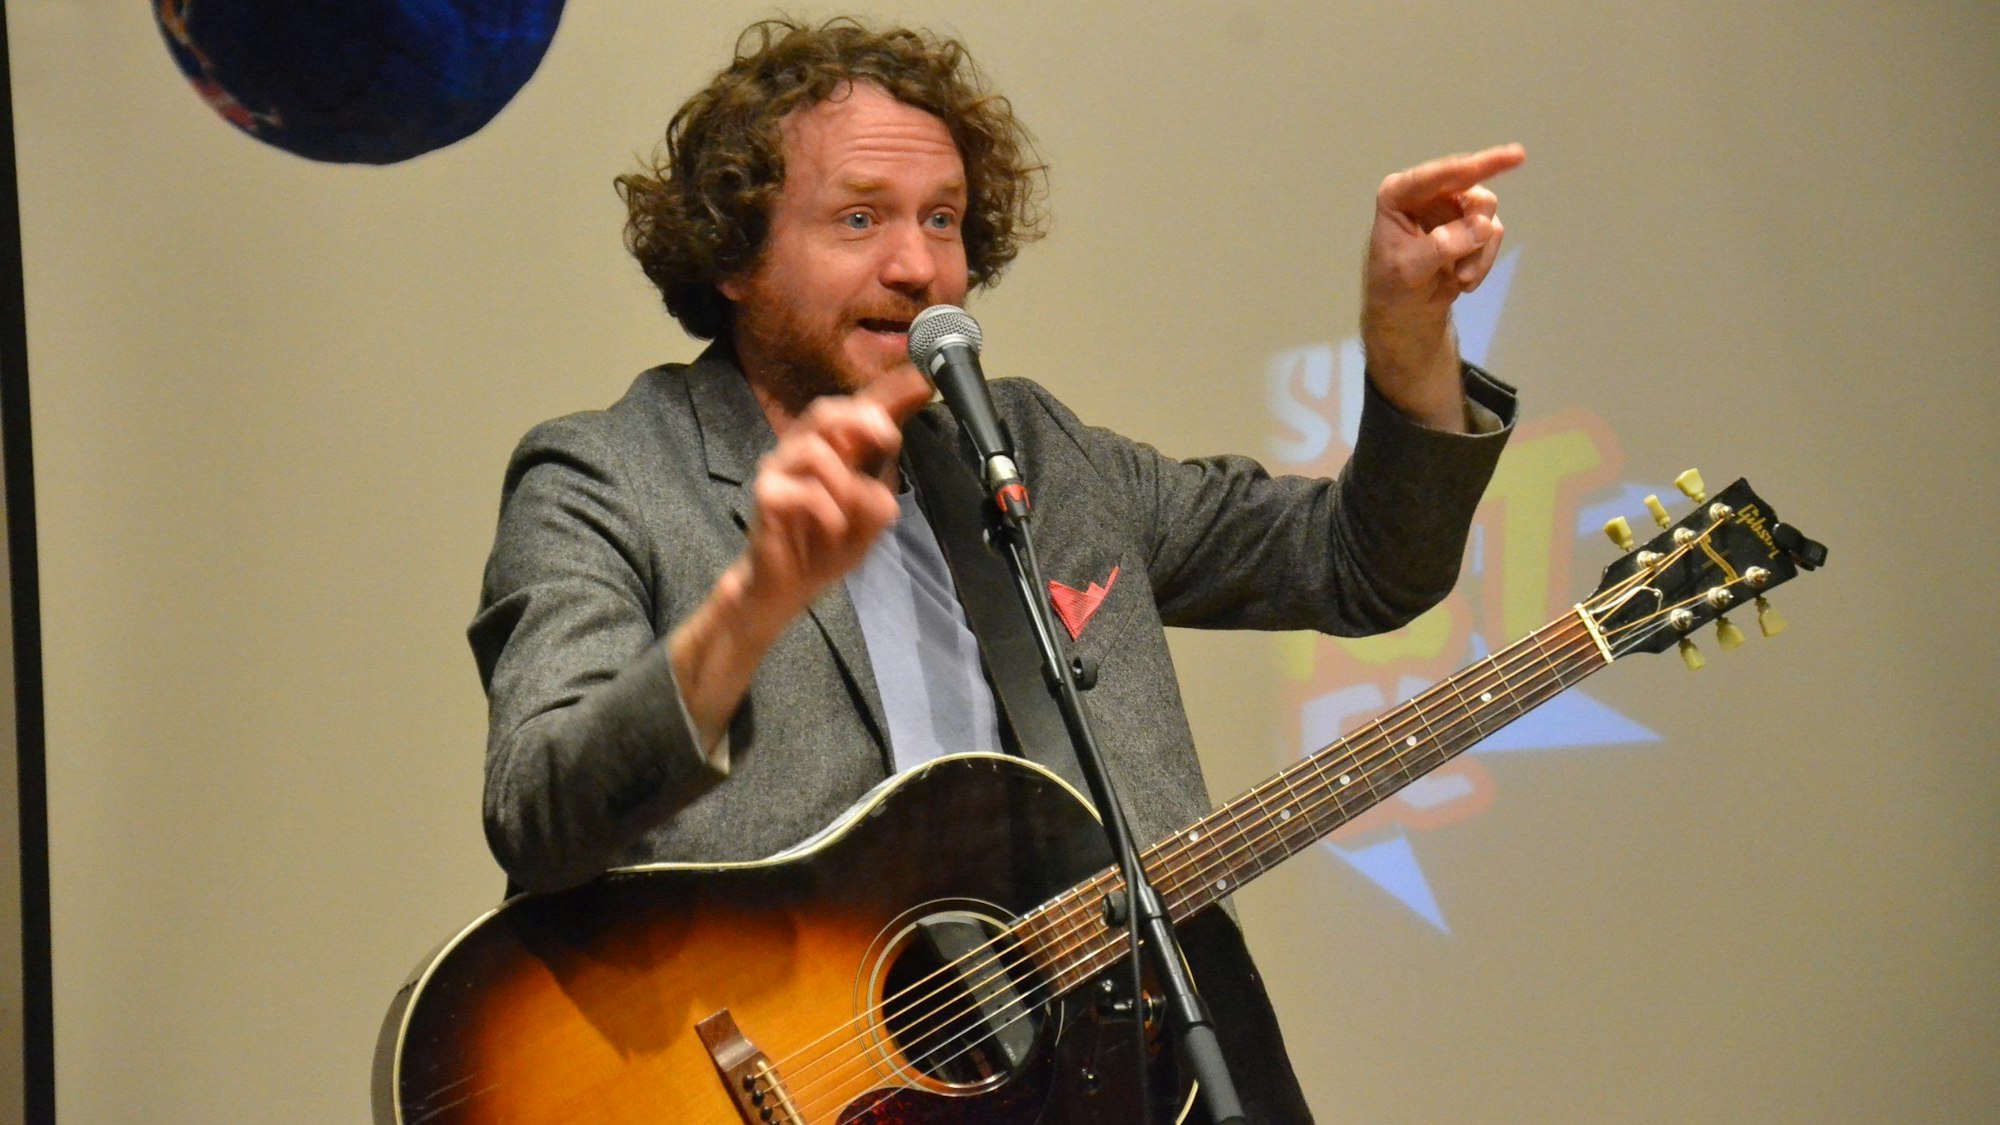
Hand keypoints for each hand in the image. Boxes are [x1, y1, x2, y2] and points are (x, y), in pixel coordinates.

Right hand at [670, 377, 931, 751]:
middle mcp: (804, 453)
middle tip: (886, 435)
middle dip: (860, 417)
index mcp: (833, 453)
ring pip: (815, 449)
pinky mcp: (767, 496)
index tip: (925, 381)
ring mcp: (780, 471)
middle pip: (825, 411)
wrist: (787, 588)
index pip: (858, 413)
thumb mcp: (867, 522)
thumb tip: (885, 487)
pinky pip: (803, 491)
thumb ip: (879, 497)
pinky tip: (832, 528)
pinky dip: (828, 510)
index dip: (890, 393)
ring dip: (843, 482)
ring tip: (848, 514)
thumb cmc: (824, 547)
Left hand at [1361, 143, 1525, 429]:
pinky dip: (1483, 260)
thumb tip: (1484, 226)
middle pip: (1471, 188)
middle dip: (1476, 226)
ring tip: (1459, 279)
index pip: (1438, 175)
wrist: (1406, 316)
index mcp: (1399, 194)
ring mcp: (1451, 207)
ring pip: (1486, 213)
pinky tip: (1464, 281)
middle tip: (1470, 265)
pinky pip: (1493, 234)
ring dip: (1478, 251)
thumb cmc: (1393, 288)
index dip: (1476, 165)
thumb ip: (1443, 245)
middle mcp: (1427, 193)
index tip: (1513, 156)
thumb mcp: (1409, 269)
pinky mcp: (1470, 224)